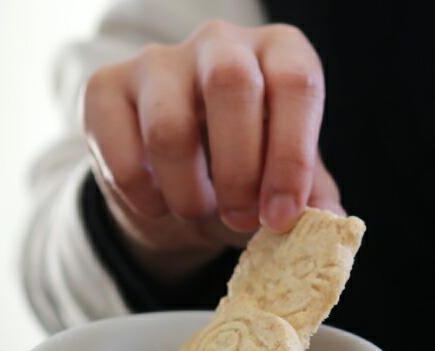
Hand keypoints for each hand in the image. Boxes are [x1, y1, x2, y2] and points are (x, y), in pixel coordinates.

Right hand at [82, 20, 341, 284]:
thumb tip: (329, 223)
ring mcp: (157, 62)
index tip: (280, 217)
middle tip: (239, 220)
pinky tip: (158, 206)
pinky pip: (120, 153)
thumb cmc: (240, 178)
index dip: (290, 157)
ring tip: (197, 214)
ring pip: (168, 126)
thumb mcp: (282, 187)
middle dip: (238, 171)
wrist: (175, 188)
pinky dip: (143, 198)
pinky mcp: (105, 91)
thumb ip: (309, 201)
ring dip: (187, 193)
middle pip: (231, 85)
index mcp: (277, 54)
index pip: (295, 83)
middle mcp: (219, 43)